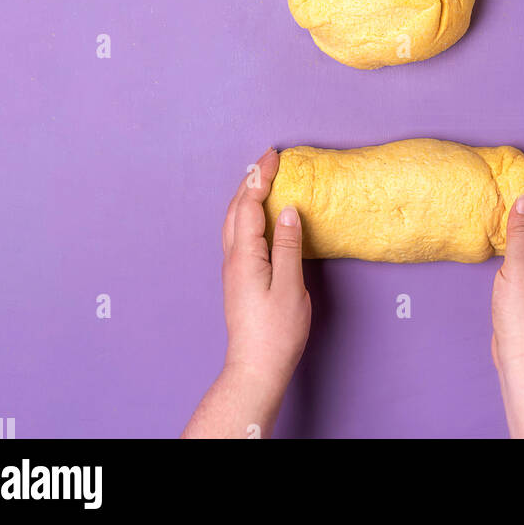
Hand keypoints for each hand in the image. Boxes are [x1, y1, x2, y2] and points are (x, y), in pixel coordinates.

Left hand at [221, 147, 311, 383]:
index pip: (250, 205)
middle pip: (236, 208)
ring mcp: (233, 269)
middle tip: (268, 160)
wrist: (255, 368)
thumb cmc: (276, 332)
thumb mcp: (290, 287)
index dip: (260, 177)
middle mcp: (233, 258)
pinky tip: (259, 216)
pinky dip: (247, 213)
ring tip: (261, 180)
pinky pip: (238, 233)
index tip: (273, 156)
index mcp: (245, 256)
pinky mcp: (238, 278)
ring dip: (246, 195)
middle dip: (250, 180)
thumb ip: (289, 246)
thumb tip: (289, 211)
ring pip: (234, 221)